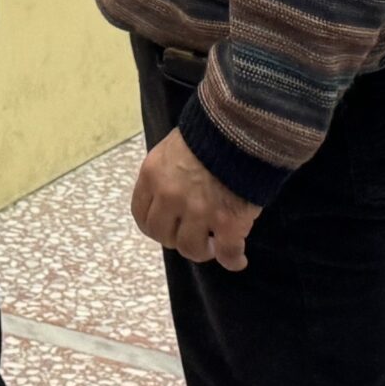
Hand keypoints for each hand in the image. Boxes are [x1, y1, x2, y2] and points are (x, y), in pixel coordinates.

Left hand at [131, 130, 260, 268]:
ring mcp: (198, 211)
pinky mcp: (228, 222)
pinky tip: (237, 260)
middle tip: (193, 234)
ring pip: (191, 248)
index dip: (154, 226)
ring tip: (214, 245)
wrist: (243, 125)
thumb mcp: (174, 147)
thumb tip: (170, 195)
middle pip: (163, 235)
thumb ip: (167, 173)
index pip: (141, 214)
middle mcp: (170, 196)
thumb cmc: (209, 132)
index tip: (168, 227)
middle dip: (176, 238)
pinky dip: (232, 260)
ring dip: (203, 250)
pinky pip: (227, 253)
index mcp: (152, 175)